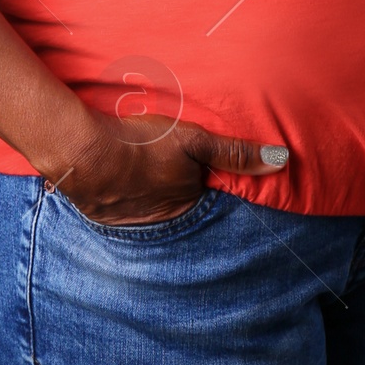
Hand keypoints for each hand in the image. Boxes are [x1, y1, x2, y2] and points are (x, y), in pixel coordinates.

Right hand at [47, 108, 288, 225]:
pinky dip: (123, 199)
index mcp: (186, 204)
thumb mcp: (194, 140)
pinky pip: (122, 210)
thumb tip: (281, 160)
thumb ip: (234, 152)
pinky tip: (119, 182)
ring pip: (149, 211)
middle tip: (163, 170)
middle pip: (177, 206)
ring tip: (142, 176)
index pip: (205, 195)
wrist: (84, 153)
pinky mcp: (104, 216)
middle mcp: (162, 223)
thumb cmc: (142, 144)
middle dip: (174, 193)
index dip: (203, 180)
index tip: (198, 168)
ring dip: (148, 197)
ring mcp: (131, 224)